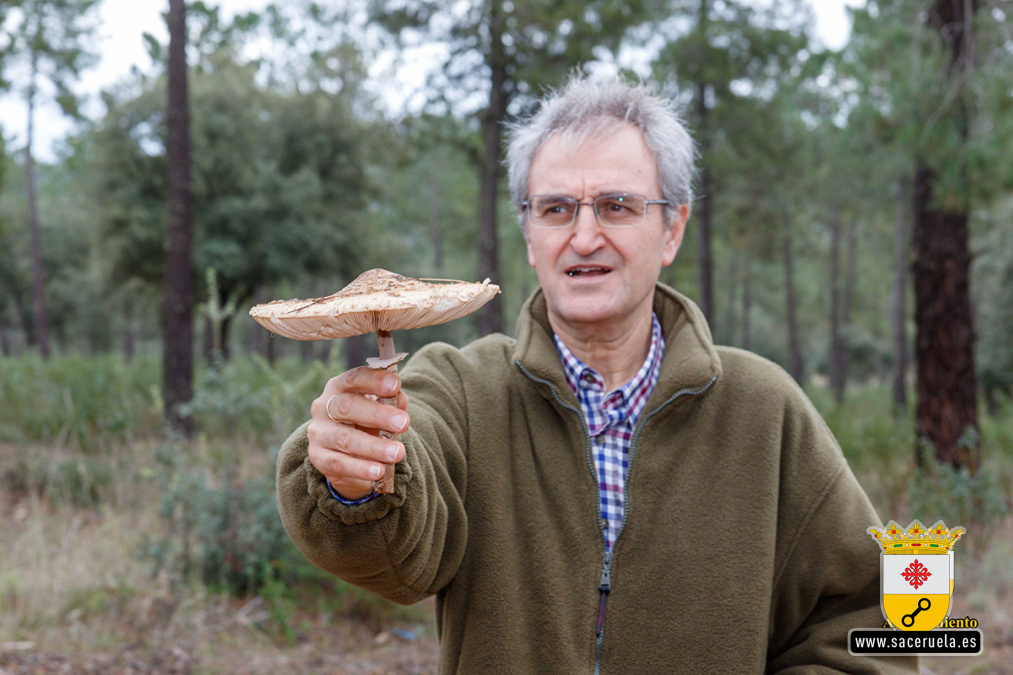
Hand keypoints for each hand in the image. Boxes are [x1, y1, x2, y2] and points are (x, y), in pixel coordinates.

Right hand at [307, 367, 409, 499]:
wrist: (348, 454)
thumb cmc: (367, 422)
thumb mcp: (380, 408)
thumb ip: (390, 401)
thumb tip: (400, 400)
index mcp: (339, 387)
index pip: (354, 378)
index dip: (374, 380)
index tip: (395, 385)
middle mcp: (324, 407)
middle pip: (347, 407)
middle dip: (378, 415)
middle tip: (403, 423)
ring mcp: (319, 432)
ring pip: (345, 438)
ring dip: (374, 446)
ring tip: (397, 452)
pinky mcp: (318, 457)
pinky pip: (339, 463)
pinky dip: (361, 468)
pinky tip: (379, 471)